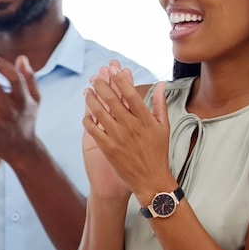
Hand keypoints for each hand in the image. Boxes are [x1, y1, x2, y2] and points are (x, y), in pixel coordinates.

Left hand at [82, 62, 171, 201]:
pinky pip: (94, 130)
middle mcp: (131, 126)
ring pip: (100, 113)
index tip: (113, 69)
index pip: (131, 94)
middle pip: (113, 100)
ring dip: (91, 100)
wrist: (151, 180)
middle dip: (101, 85)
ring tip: (86, 91)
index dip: (121, 79)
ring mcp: (118, 137)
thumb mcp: (164, 127)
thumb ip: (160, 104)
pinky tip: (85, 114)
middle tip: (94, 77)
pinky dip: (88, 120)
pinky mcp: (108, 148)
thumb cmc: (158, 153)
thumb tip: (161, 84)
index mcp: (146, 119)